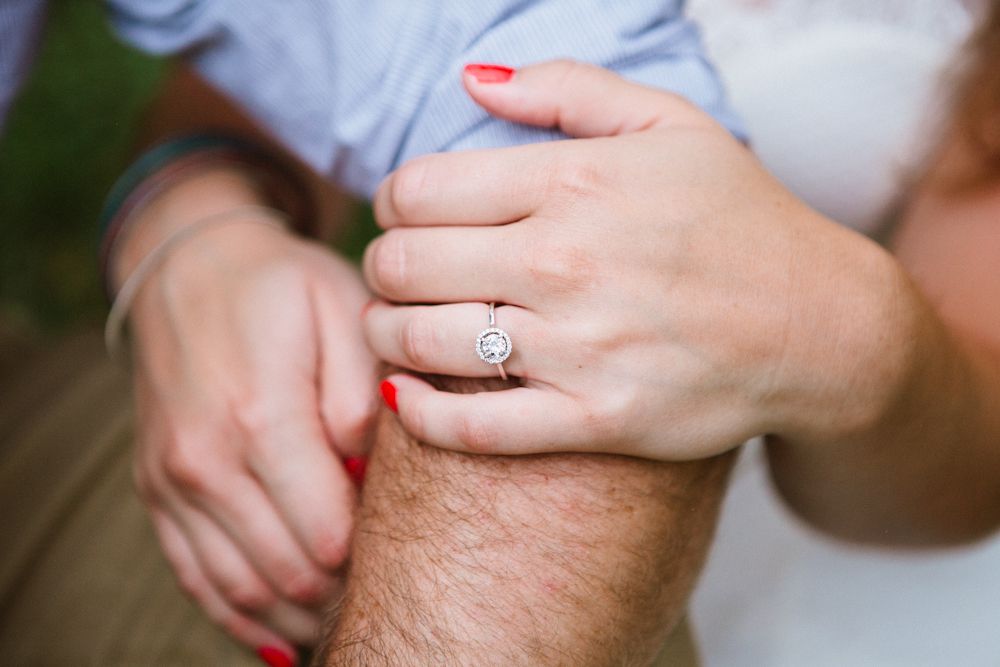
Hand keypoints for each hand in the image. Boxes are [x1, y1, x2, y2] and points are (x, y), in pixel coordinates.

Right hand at [121, 170, 377, 659]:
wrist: (187, 266)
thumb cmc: (282, 286)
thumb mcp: (342, 310)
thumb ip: (361, 398)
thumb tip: (366, 476)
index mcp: (260, 417)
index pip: (328, 536)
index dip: (376, 556)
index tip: (407, 543)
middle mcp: (204, 460)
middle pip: (287, 574)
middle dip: (344, 591)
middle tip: (390, 585)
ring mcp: (170, 481)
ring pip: (240, 591)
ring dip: (298, 616)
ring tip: (348, 613)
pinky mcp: (154, 491)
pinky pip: (194, 579)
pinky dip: (240, 616)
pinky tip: (284, 629)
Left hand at [362, 61, 896, 459]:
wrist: (820, 326)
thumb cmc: (739, 219)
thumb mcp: (670, 123)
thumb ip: (566, 88)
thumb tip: (472, 80)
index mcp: (574, 183)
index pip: (419, 190)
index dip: (392, 203)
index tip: (405, 216)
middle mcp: (565, 262)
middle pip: (405, 265)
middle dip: (381, 267)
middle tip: (394, 273)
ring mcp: (580, 347)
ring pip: (422, 342)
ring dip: (385, 334)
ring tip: (392, 327)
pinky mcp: (596, 418)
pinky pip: (475, 427)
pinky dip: (420, 415)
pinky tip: (402, 397)